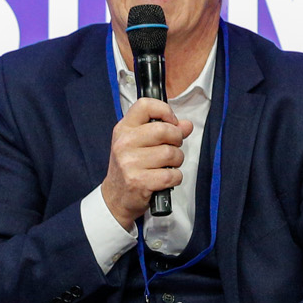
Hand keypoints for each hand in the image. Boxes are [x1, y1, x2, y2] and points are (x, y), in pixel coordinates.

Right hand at [102, 98, 193, 229]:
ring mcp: (129, 163)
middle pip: (164, 130)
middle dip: (177, 139)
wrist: (116, 197)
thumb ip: (164, 131)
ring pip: (170, 153)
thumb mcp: (141, 144)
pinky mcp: (139, 182)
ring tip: (168, 165)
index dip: (165, 111)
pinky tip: (166, 178)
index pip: (145, 105)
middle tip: (173, 147)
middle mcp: (124, 143)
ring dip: (177, 160)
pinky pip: (171, 174)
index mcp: (124, 129)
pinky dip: (175, 177)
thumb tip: (186, 125)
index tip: (171, 122)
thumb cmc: (131, 167)